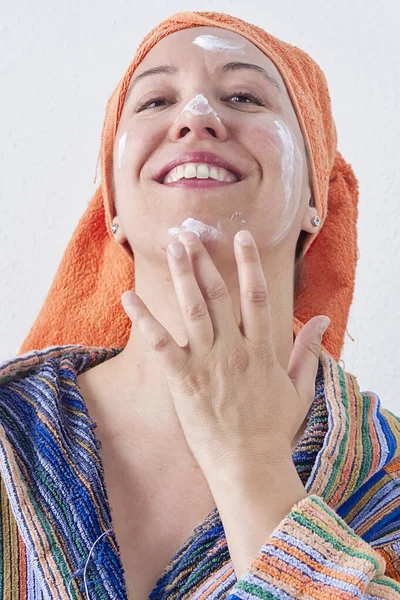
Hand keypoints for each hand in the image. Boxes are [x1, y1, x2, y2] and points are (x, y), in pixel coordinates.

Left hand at [121, 230, 329, 481]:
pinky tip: (129, 298)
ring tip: (171, 247)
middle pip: (218, 294)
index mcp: (261, 349)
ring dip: (181, 275)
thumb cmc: (274, 429)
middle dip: (204, 260)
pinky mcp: (184, 379)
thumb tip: (322, 320)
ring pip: (193, 308)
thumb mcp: (299, 389)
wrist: (248, 464)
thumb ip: (309, 351)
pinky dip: (144, 319)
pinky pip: (160, 343)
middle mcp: (234, 348)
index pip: (256, 296)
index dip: (249, 263)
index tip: (241, 237)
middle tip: (189, 234)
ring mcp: (208, 362)